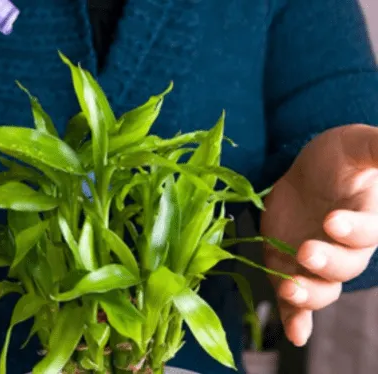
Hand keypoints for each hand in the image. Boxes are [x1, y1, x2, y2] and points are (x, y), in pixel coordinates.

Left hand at [261, 124, 377, 346]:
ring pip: (321, 289)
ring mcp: (316, 263)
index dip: (352, 231)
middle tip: (306, 251)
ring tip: (291, 290)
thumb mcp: (356, 145)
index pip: (367, 233)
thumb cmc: (337, 158)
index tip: (332, 221)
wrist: (305, 174)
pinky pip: (296, 302)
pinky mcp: (289, 270)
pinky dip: (295, 318)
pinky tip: (294, 333)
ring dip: (308, 295)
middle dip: (327, 262)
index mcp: (365, 221)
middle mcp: (345, 249)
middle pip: (345, 267)